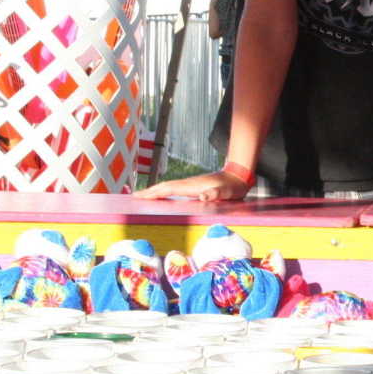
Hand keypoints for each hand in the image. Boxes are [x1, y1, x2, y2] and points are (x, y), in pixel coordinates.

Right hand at [135, 170, 249, 202]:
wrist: (238, 176)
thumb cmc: (232, 186)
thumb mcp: (225, 192)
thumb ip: (214, 193)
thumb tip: (202, 197)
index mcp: (191, 186)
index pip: (168, 189)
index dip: (154, 193)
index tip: (140, 196)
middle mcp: (188, 184)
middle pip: (164, 187)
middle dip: (149, 191)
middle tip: (134, 196)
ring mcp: (190, 185)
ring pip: (168, 187)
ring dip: (155, 191)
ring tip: (142, 196)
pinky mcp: (193, 187)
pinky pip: (174, 190)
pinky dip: (164, 192)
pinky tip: (162, 196)